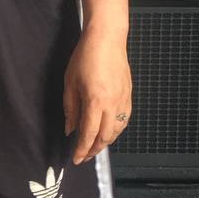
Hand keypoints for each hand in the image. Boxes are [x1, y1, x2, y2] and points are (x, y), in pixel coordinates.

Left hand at [63, 29, 131, 164]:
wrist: (107, 38)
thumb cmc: (86, 57)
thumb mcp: (70, 84)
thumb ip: (70, 109)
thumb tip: (70, 129)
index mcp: (95, 102)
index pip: (88, 134)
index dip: (81, 150)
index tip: (76, 159)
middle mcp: (112, 104)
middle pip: (105, 137)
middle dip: (94, 150)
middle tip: (84, 157)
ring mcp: (123, 100)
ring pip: (117, 130)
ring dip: (106, 142)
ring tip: (95, 147)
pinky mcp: (128, 95)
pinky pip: (124, 120)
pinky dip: (116, 130)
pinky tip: (108, 132)